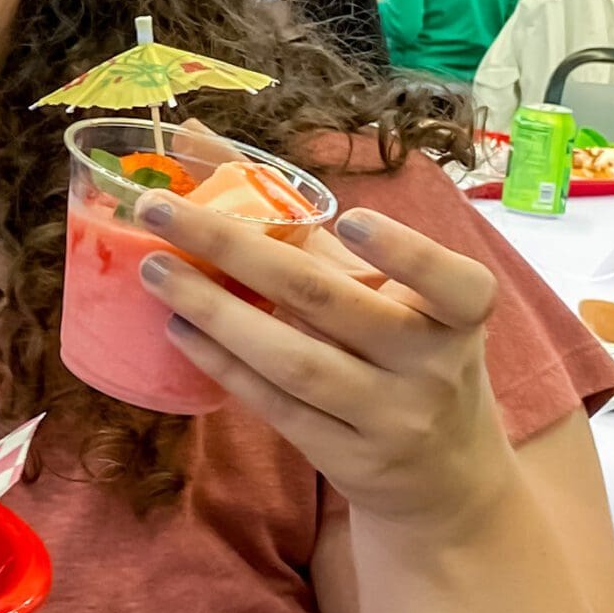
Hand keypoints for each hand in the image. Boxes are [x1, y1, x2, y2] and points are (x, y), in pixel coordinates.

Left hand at [136, 197, 507, 530]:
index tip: (349, 219)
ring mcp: (390, 418)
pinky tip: (178, 329)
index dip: (406, 254)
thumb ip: (300, 216)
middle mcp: (432, 366)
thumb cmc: (401, 351)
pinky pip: (276, 406)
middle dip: (239, 251)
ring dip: (215, 312)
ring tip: (155, 270)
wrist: (445, 475)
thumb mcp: (380, 286)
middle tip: (163, 209)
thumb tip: (197, 137)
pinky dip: (223, 364)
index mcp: (458, 314)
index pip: (456, 284)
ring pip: (294, 362)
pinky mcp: (348, 458)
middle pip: (331, 302)